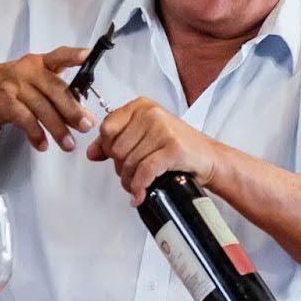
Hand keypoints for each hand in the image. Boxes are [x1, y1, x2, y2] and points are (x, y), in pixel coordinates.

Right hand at [0, 47, 93, 151]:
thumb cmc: (11, 84)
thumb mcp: (33, 78)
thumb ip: (55, 92)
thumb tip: (81, 114)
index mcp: (40, 62)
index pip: (59, 55)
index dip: (74, 55)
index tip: (88, 55)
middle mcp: (29, 70)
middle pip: (55, 90)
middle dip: (73, 110)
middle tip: (86, 126)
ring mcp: (16, 85)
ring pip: (42, 109)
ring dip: (58, 129)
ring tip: (69, 144)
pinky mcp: (5, 102)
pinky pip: (25, 120)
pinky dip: (36, 134)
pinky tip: (43, 145)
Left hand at [86, 98, 225, 205]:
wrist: (208, 157)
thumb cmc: (176, 146)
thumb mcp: (143, 137)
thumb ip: (115, 142)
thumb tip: (91, 152)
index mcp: (140, 106)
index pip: (107, 128)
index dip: (108, 149)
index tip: (118, 158)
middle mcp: (151, 114)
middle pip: (117, 148)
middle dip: (121, 168)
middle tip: (132, 174)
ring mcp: (163, 129)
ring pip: (130, 162)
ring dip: (131, 181)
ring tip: (138, 184)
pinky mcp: (173, 148)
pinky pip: (145, 171)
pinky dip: (140, 186)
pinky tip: (140, 193)